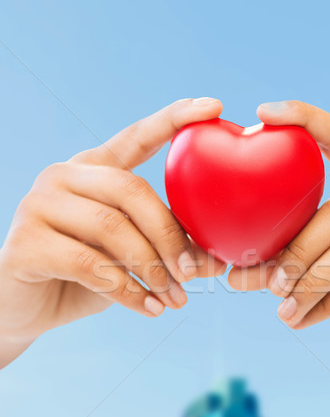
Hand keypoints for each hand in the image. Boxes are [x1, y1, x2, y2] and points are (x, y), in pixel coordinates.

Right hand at [0, 98, 226, 365]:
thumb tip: (217, 263)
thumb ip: (169, 252)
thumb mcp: (133, 259)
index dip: (173, 119)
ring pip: (111, 227)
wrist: (29, 309)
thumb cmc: (88, 276)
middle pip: (131, 190)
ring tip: (175, 298)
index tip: (214, 107)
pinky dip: (126, 290)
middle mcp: (64, 176)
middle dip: (170, 235)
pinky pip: (88, 264)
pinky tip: (149, 309)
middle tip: (193, 273)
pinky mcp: (25, 243)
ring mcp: (38, 205)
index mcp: (94, 169)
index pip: (136, 136)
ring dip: (151, 268)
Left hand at [228, 100, 329, 352]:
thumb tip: (231, 275)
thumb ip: (288, 261)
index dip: (305, 119)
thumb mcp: (329, 262)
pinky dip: (326, 306)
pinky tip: (301, 320)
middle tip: (269, 281)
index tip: (263, 112)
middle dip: (297, 250)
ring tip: (283, 308)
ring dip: (309, 283)